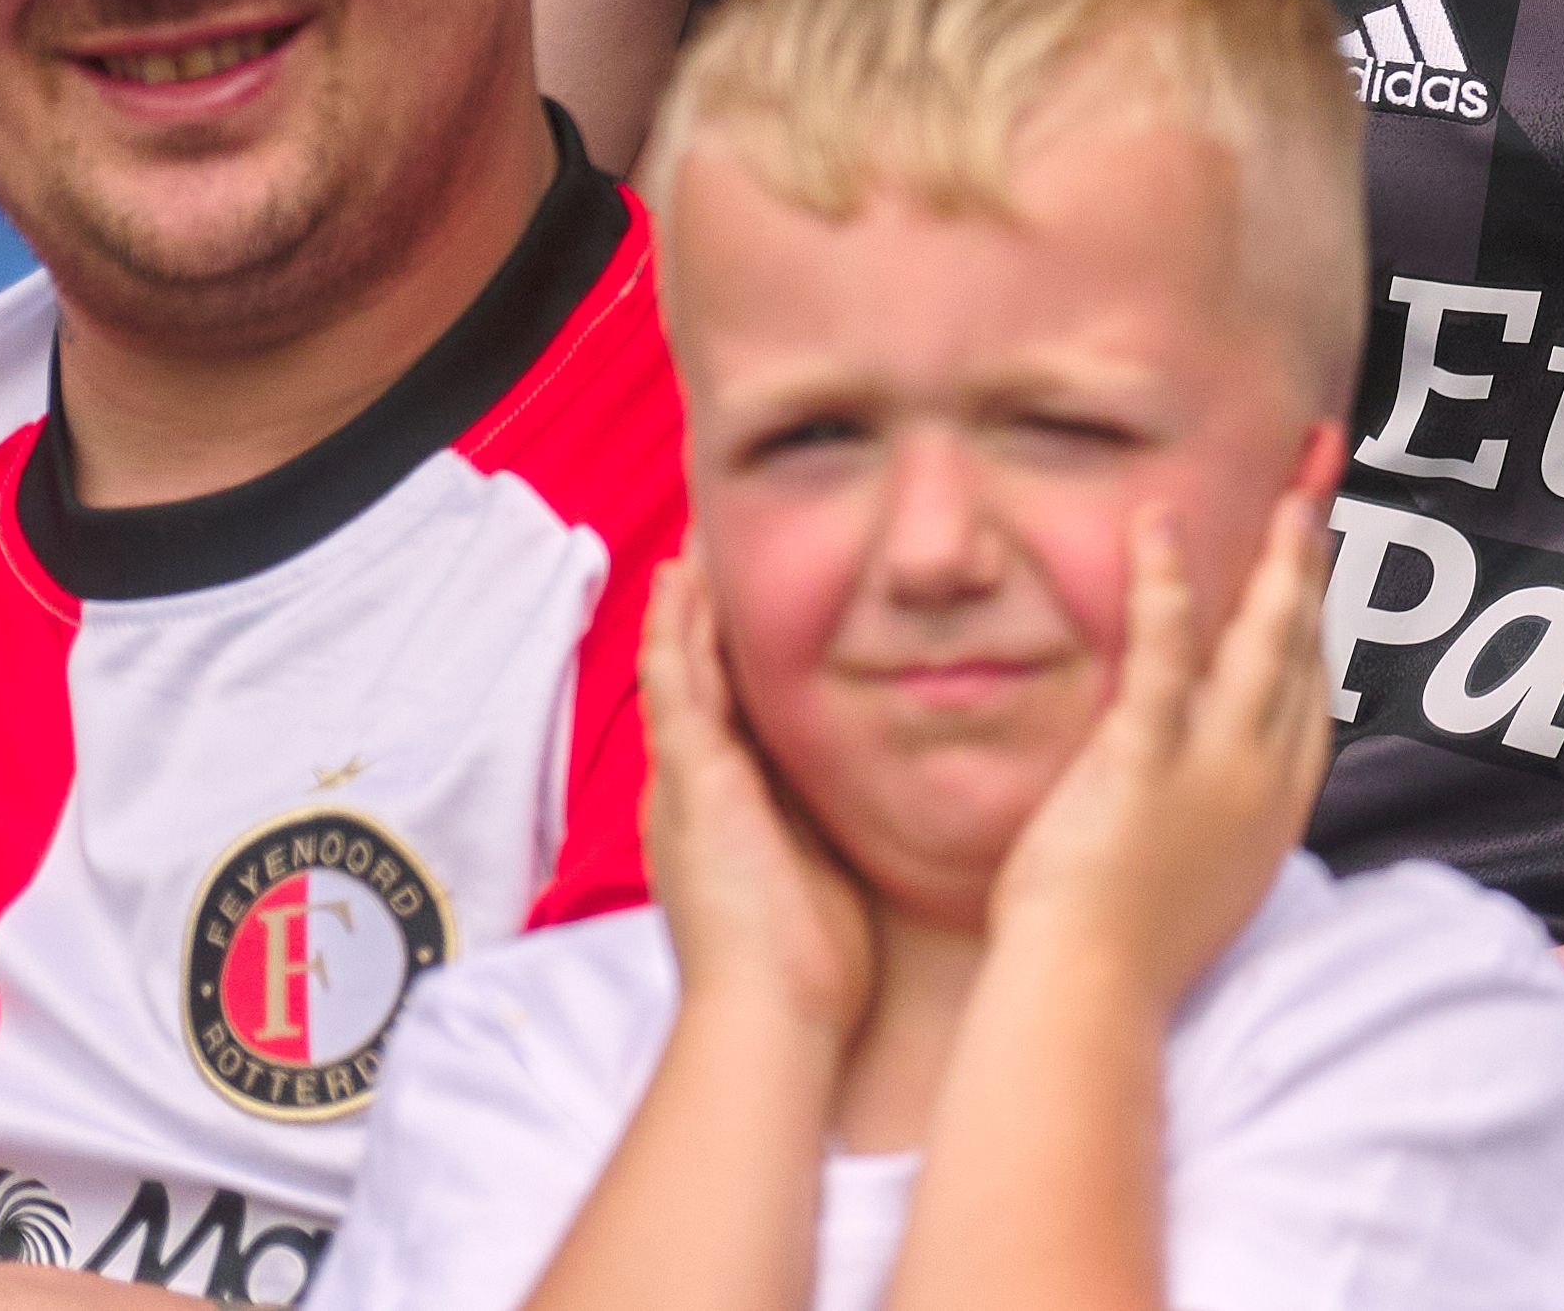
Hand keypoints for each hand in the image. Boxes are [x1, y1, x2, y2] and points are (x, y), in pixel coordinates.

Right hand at [634, 554, 873, 1043]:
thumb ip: (837, 830)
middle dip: (701, 622)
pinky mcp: (691, 782)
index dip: (732, 660)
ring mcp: (686, 785)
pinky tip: (681, 580)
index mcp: (728, 814)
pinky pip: (675, 687)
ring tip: (692, 546)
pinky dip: (677, 630)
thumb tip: (887, 801)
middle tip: (708, 553)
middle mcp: (694, 794)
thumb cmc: (810, 968)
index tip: (751, 606)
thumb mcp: (825, 873)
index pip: (729, 718)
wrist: (773, 1017)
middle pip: (694, 686)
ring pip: (678, 672)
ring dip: (685, 607)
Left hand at [983, 490, 1330, 1020]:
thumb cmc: (1126, 960)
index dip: (1317, 630)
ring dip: (1278, 560)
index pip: (1311, 700)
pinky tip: (1159, 529)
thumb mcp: (1202, 888)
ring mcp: (1214, 767)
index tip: (1313, 580)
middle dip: (1313, 570)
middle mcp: (1262, 780)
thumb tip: (1210, 802)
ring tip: (1283, 494)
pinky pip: (1167, 652)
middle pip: (1302, 653)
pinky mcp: (1149, 759)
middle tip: (1316, 499)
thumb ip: (1217, 829)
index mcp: (1275, 812)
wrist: (1090, 1001)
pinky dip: (1168, 583)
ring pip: (1261, 640)